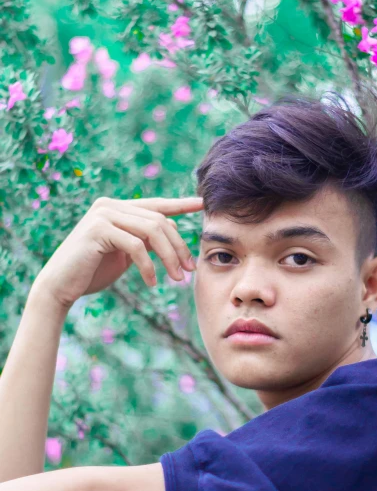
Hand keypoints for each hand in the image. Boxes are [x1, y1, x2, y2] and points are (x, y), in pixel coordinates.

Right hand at [32, 196, 203, 308]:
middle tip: (189, 269)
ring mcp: (102, 214)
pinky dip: (148, 266)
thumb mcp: (125, 253)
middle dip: (178, 246)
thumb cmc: (93, 271)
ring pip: (152, 230)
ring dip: (169, 256)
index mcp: (117, 207)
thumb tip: (172, 228)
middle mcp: (109, 205)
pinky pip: (135, 245)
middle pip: (159, 220)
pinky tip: (152, 282)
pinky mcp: (98, 229)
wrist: (60, 286)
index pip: (156, 204)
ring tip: (177, 278)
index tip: (202, 204)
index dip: (180, 204)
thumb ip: (144, 238)